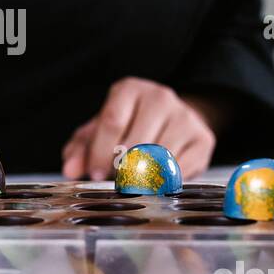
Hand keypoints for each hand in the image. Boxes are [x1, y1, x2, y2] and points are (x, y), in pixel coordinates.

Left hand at [61, 77, 217, 181]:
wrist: (174, 120)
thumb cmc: (129, 125)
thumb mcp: (99, 132)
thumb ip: (81, 149)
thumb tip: (70, 169)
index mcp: (130, 90)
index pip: (112, 122)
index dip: (101, 153)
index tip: (95, 175)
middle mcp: (160, 97)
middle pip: (136, 142)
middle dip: (121, 169)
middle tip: (116, 182)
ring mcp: (184, 117)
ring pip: (159, 158)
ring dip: (143, 178)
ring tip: (135, 181)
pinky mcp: (203, 139)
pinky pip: (180, 170)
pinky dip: (165, 182)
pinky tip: (157, 181)